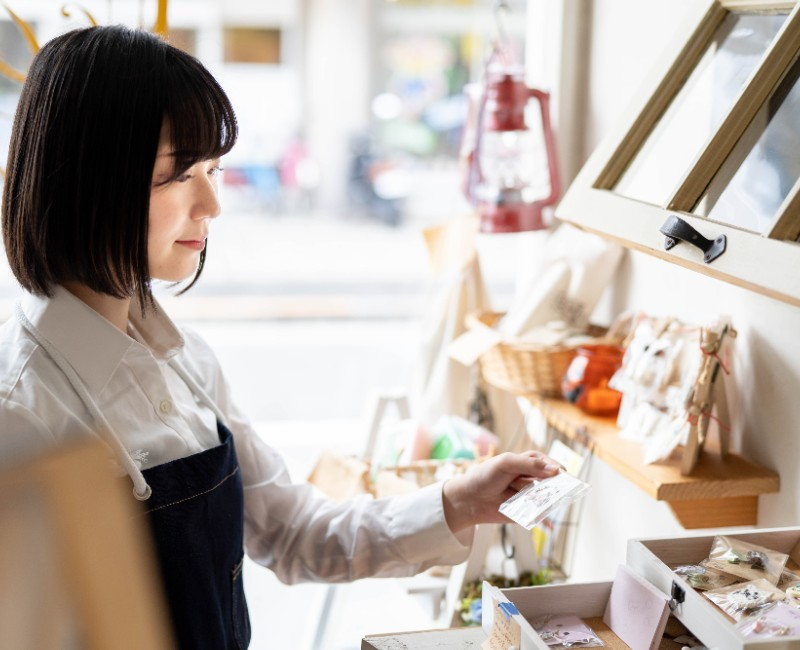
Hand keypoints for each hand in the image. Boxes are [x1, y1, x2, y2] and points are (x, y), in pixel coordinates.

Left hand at [441, 451, 560, 532]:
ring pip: (544, 496)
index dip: (554, 466)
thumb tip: (555, 470)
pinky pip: (538, 512)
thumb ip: (529, 464)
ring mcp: (528, 496)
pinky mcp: (526, 511)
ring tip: (515, 492)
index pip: (546, 462)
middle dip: (544, 482)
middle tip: (536, 483)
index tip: (561, 472)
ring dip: (534, 495)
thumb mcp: (505, 463)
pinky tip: (526, 508)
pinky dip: (536, 510)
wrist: (470, 500)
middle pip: (548, 480)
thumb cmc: (484, 476)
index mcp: (525, 463)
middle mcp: (529, 479)